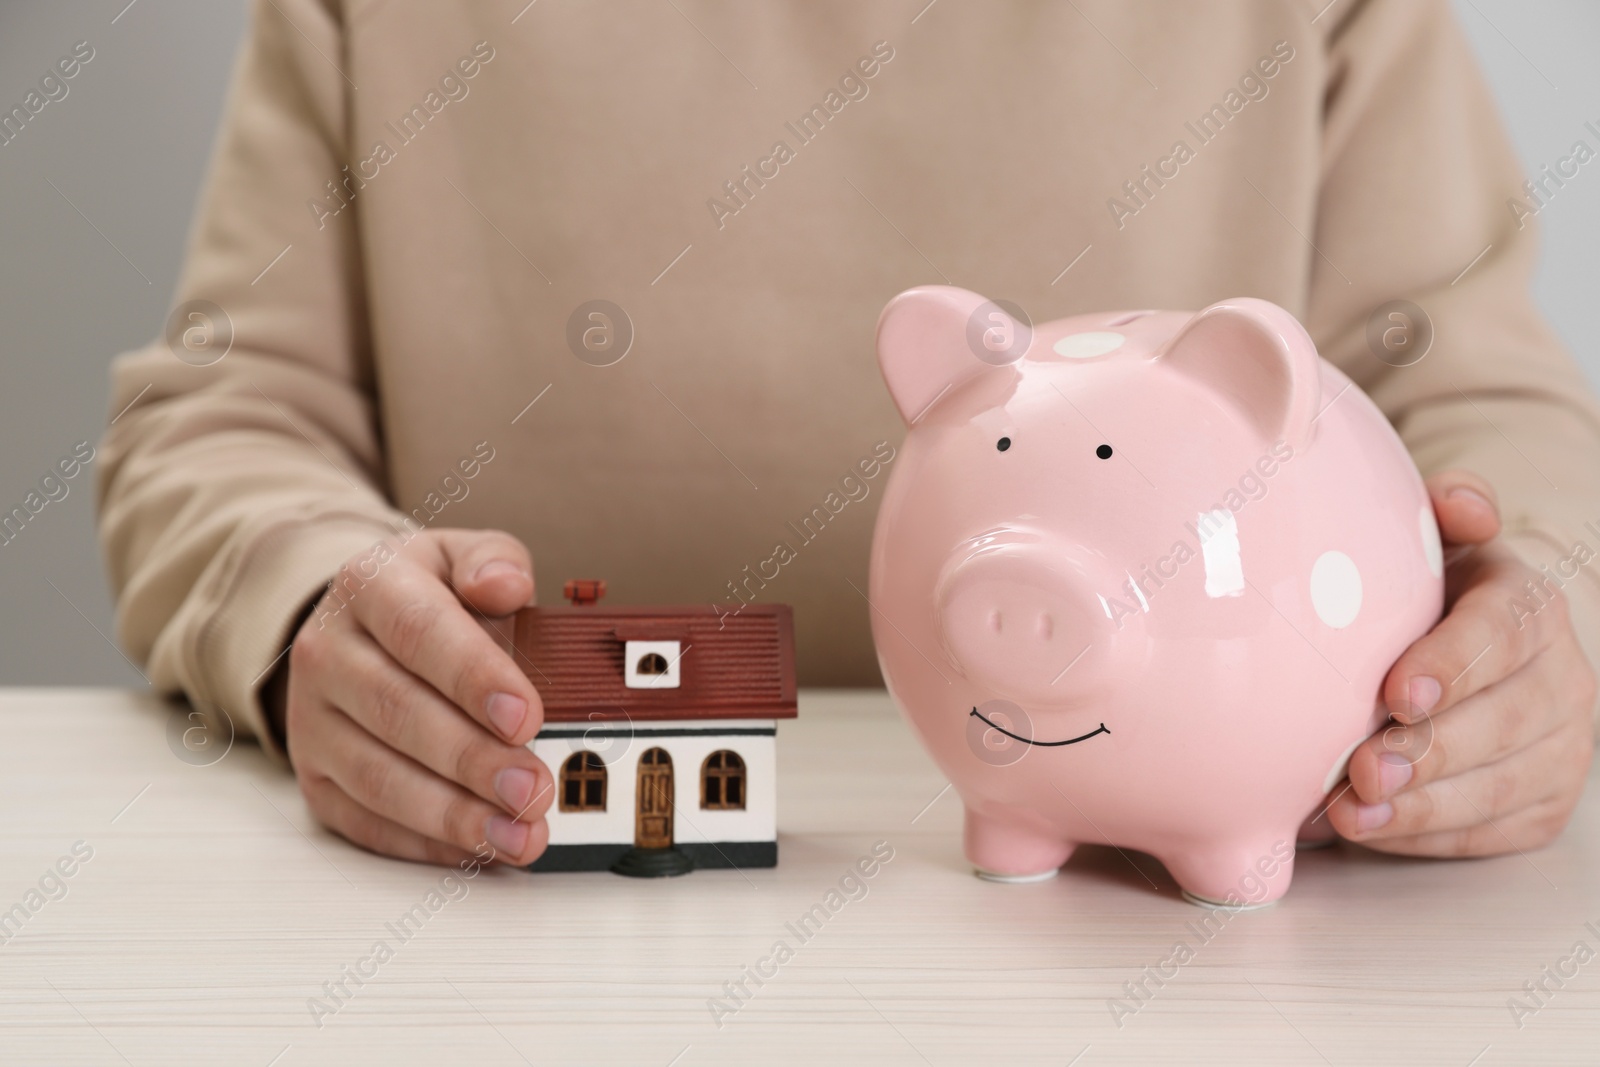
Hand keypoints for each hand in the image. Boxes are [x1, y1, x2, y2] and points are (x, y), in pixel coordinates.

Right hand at [282, 528, 552, 866]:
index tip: (525, 716)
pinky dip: (425, 843)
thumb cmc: (427, 597)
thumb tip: (507, 583)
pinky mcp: (315, 776)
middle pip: (398, 713)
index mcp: (370, 585)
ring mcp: (314, 720)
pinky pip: (365, 821)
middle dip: (472, 759)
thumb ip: (493, 562)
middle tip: (533, 790)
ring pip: (379, 777)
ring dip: (454, 815)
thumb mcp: (462, 557)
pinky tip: (477, 849)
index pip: (419, 630)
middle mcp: (328, 652)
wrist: (358, 626)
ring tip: (518, 834)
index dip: (473, 677)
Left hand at [1325, 471, 1595, 855]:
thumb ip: (1445, 511)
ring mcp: (1562, 747)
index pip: (1504, 632)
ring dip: (1423, 807)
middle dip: (1430, 751)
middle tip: (1362, 768)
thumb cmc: (1428, 593)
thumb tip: (1459, 502)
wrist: (1467, 648)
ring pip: (1500, 786)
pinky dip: (1428, 837)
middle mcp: (1562, 678)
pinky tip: (1374, 832)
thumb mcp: (1433, 541)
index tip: (1395, 693)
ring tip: (1354, 814)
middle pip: (1504, 721)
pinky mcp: (1544, 805)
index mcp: (1530, 604)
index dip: (1453, 664)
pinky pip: (1491, 831)